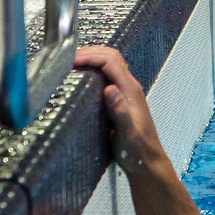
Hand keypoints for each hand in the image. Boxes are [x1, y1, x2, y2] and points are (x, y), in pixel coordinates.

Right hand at [73, 45, 168, 174]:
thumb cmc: (137, 151)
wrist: (147, 163)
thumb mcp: (128, 134)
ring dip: (92, 58)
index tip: (71, 61)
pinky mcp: (121, 99)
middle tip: (67, 58)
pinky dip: (94, 69)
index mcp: (130, 91)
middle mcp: (130, 87)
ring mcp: (126, 92)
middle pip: (111, 56)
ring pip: (110, 64)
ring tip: (71, 63)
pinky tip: (82, 78)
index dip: (90, 56)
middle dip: (90, 52)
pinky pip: (108, 75)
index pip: (111, 61)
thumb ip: (120, 112)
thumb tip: (110, 89)